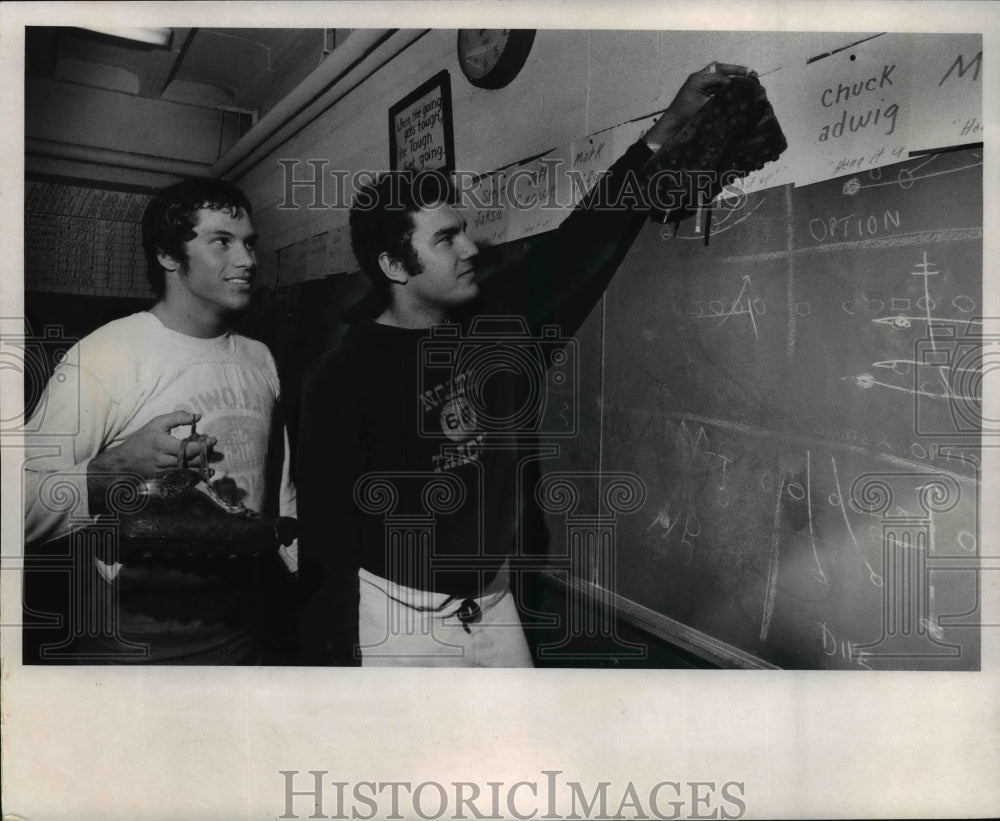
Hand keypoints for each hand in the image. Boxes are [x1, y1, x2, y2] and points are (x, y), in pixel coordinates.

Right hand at [89, 411, 216, 478]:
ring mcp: (163, 472)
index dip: (203, 445)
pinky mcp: (164, 479)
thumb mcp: (157, 423)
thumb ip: (178, 418)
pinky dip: (195, 476)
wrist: (124, 460)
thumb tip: (197, 417)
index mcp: (162, 444)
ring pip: (189, 472)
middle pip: (191, 461)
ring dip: (203, 466)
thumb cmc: (143, 438)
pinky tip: (205, 472)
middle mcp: (163, 460)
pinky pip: (183, 479)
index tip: (213, 439)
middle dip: (206, 454)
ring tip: (210, 460)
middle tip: (212, 447)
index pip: (188, 449)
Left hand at [645, 61, 752, 145]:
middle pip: (720, 68)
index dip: (733, 81)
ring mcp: (698, 82)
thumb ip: (719, 98)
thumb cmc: (686, 117)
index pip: (720, 76)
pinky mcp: (700, 89)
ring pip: (718, 73)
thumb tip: (735, 93)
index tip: (745, 86)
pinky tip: (737, 84)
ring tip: (748, 74)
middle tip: (751, 72)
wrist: (673, 124)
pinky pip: (715, 81)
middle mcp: (698, 77)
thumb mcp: (704, 107)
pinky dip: (725, 82)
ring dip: (731, 74)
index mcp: (698, 79)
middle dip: (736, 70)